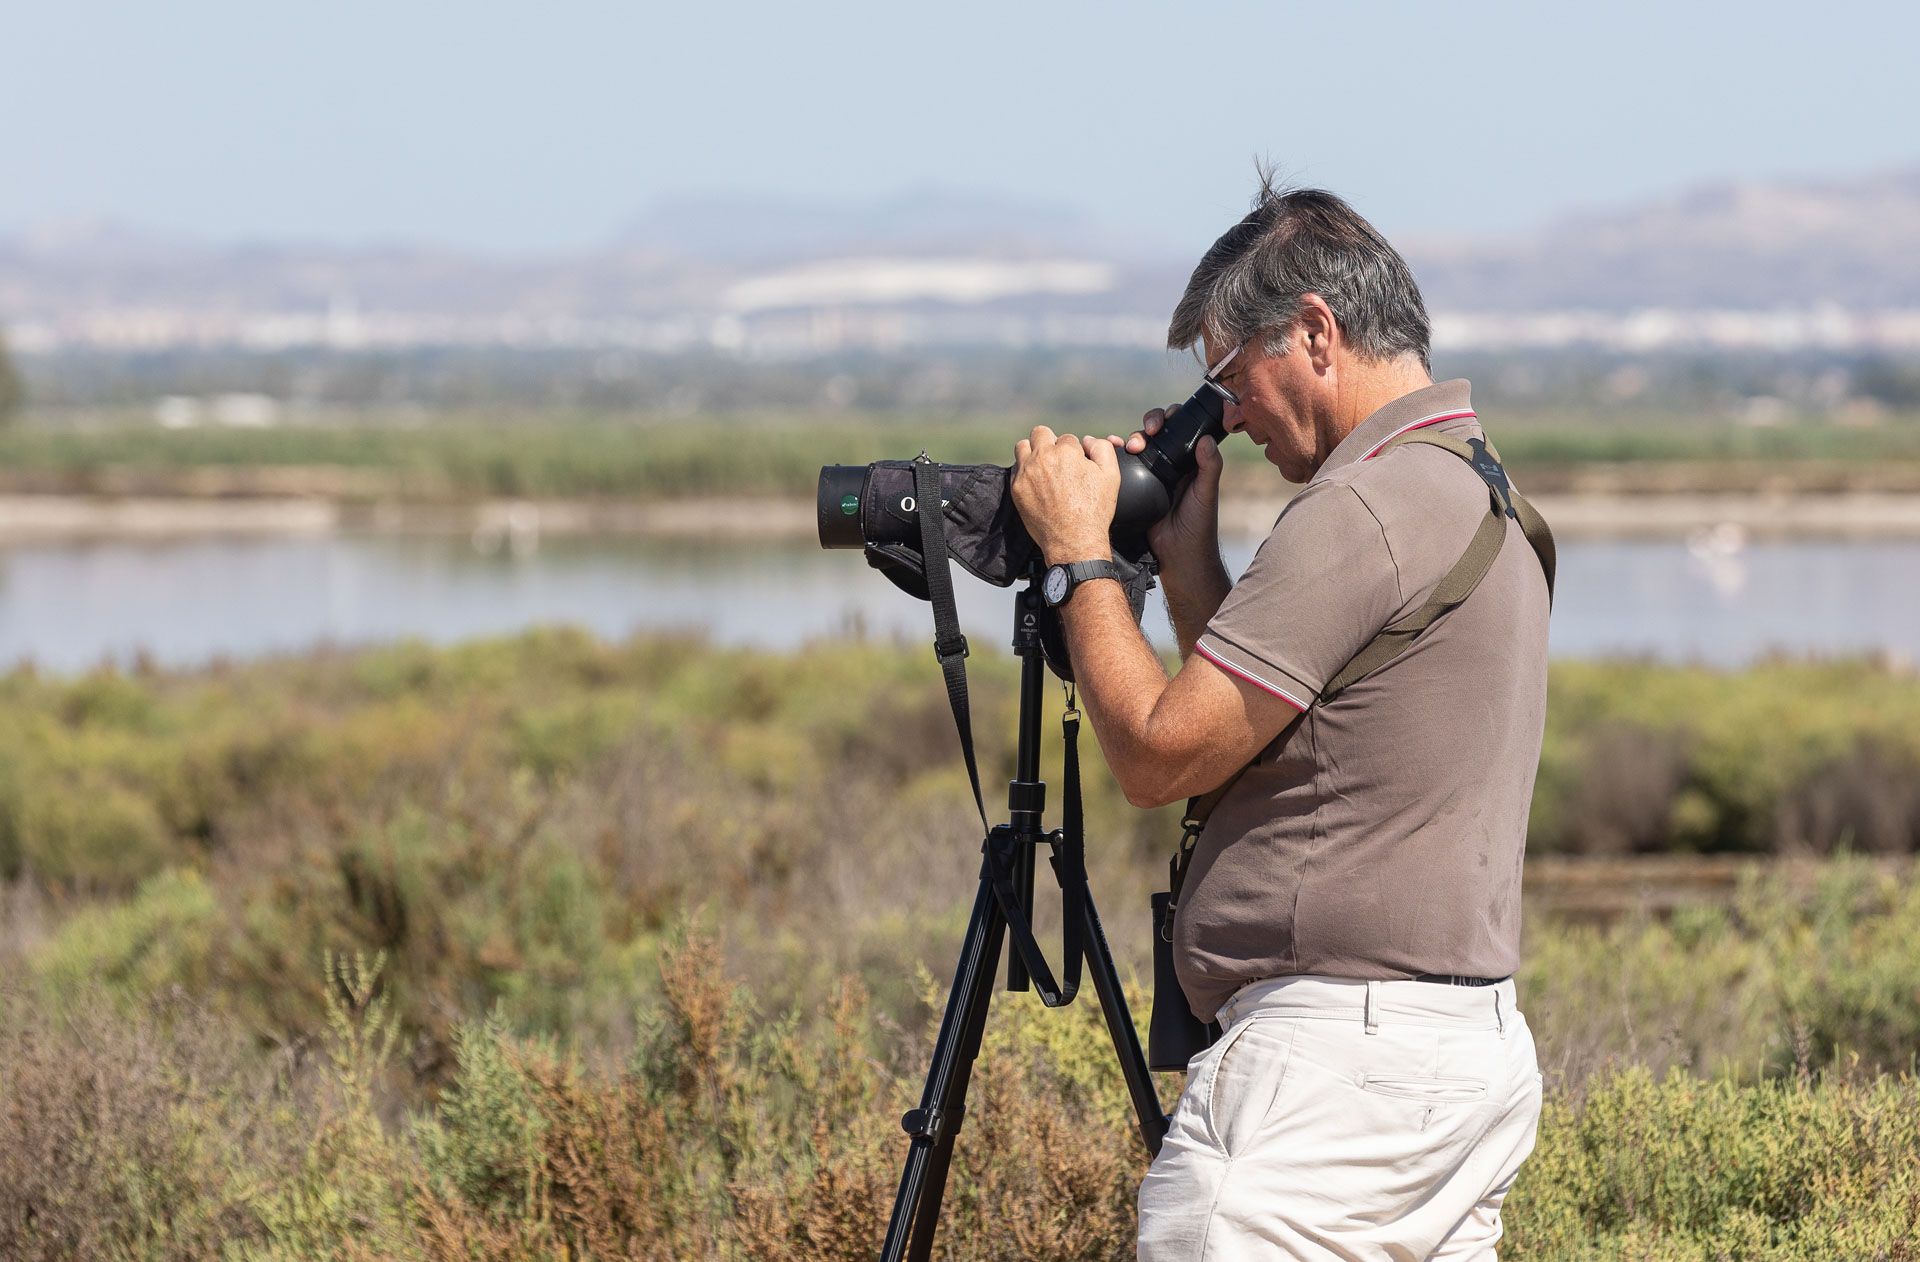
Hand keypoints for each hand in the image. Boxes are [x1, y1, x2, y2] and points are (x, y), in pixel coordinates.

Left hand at [1011, 426, 1119, 562]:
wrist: (1074, 541)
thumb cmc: (1095, 510)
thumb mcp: (1111, 476)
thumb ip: (1102, 448)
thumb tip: (1086, 440)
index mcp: (1066, 451)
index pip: (1067, 438)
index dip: (1074, 452)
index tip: (1076, 466)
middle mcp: (1043, 457)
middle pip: (1040, 433)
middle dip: (1050, 442)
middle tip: (1057, 460)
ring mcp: (1026, 472)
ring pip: (1023, 447)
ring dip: (1032, 452)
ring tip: (1043, 467)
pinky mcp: (1016, 488)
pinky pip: (1015, 469)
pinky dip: (1025, 472)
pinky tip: (1036, 483)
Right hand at [1103, 406, 1223, 570]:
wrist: (1177, 554)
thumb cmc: (1199, 525)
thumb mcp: (1206, 493)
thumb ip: (1210, 466)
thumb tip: (1206, 438)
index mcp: (1188, 460)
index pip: (1179, 429)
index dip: (1170, 418)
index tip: (1162, 423)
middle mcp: (1169, 463)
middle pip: (1155, 433)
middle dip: (1147, 426)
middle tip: (1145, 434)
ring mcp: (1150, 475)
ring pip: (1137, 447)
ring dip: (1128, 439)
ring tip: (1125, 445)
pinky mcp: (1134, 488)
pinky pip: (1122, 466)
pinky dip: (1114, 455)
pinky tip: (1108, 450)